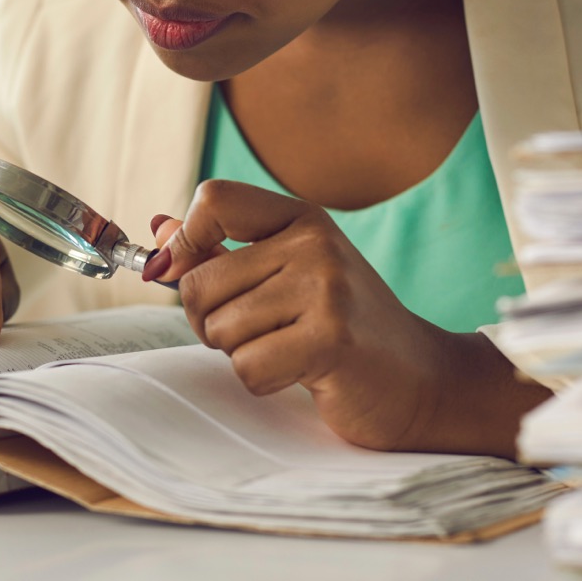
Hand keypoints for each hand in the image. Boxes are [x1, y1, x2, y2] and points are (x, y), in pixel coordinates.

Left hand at [148, 180, 546, 454]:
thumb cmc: (344, 329)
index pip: (214, 199)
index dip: (184, 243)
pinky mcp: (332, 339)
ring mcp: (326, 289)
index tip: (182, 274)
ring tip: (289, 350)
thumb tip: (158, 233)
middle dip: (211, 323)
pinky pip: (248, 368)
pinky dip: (264, 382)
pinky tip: (303, 373)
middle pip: (200, 282)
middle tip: (258, 334)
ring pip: (221, 330)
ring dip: (243, 355)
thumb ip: (223, 252)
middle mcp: (314, 244)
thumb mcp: (288, 277)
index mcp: (302, 220)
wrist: (422, 380)